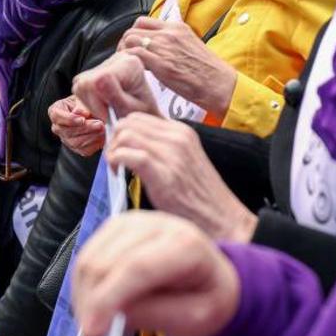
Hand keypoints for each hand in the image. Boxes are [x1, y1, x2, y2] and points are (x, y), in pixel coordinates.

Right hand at [48, 95, 104, 155]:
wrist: (92, 112)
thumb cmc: (85, 103)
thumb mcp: (83, 99)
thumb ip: (82, 105)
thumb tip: (83, 113)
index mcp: (55, 112)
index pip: (57, 116)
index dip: (70, 119)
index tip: (82, 119)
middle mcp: (58, 128)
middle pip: (67, 131)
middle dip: (85, 128)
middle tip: (100, 124)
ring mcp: (66, 140)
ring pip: (76, 142)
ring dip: (92, 136)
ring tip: (103, 129)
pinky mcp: (77, 149)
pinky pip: (85, 150)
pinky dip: (95, 143)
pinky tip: (103, 136)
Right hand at [72, 52, 159, 122]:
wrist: (146, 111)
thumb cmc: (143, 113)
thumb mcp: (131, 110)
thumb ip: (115, 97)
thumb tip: (97, 81)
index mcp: (130, 64)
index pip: (98, 80)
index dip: (98, 104)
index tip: (108, 118)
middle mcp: (117, 57)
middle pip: (85, 82)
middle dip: (92, 105)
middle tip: (107, 116)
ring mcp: (106, 61)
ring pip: (79, 84)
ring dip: (89, 103)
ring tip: (107, 111)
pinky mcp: (96, 69)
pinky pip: (80, 85)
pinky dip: (88, 100)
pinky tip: (103, 105)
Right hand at [74, 211, 239, 335]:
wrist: (210, 276)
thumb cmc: (205, 297)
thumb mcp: (194, 316)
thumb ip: (157, 313)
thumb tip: (115, 313)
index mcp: (185, 244)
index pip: (136, 267)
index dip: (109, 299)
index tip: (93, 331)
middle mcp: (156, 224)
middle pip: (106, 262)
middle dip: (91, 306)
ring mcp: (132, 222)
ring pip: (89, 259)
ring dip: (83, 299)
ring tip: (94, 329)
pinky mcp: (115, 228)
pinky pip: (86, 257)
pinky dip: (83, 287)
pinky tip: (94, 308)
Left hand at [106, 113, 256, 241]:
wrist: (222, 219)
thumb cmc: (199, 197)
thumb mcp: (185, 160)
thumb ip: (163, 148)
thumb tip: (132, 144)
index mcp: (182, 132)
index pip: (139, 117)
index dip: (123, 133)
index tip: (121, 150)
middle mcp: (177, 138)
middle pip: (128, 122)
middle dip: (115, 139)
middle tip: (116, 160)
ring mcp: (171, 154)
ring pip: (125, 135)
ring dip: (113, 151)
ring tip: (116, 168)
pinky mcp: (163, 174)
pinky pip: (128, 155)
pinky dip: (116, 161)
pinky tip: (118, 174)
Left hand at [118, 17, 237, 118]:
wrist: (220, 84)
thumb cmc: (209, 72)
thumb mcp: (192, 47)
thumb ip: (174, 43)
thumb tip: (160, 49)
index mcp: (178, 27)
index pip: (144, 22)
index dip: (135, 34)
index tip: (134, 46)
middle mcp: (170, 33)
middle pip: (133, 29)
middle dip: (126, 43)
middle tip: (127, 56)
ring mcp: (164, 46)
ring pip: (130, 39)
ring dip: (125, 52)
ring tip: (129, 65)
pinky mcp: (161, 63)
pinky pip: (134, 55)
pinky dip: (129, 62)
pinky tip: (133, 71)